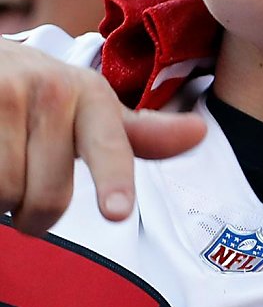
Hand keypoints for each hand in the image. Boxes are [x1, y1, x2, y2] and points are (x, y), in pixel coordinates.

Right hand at [0, 42, 206, 234]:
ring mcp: (5, 97)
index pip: (109, 145)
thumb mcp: (89, 105)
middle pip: (49, 196)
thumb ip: (136, 132)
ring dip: (3, 202)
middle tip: (27, 201)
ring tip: (5, 171)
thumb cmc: (39, 91)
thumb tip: (199, 133)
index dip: (115, 179)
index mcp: (90, 94)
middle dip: (35, 216)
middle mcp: (52, 90)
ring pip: (8, 194)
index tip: (118, 212)